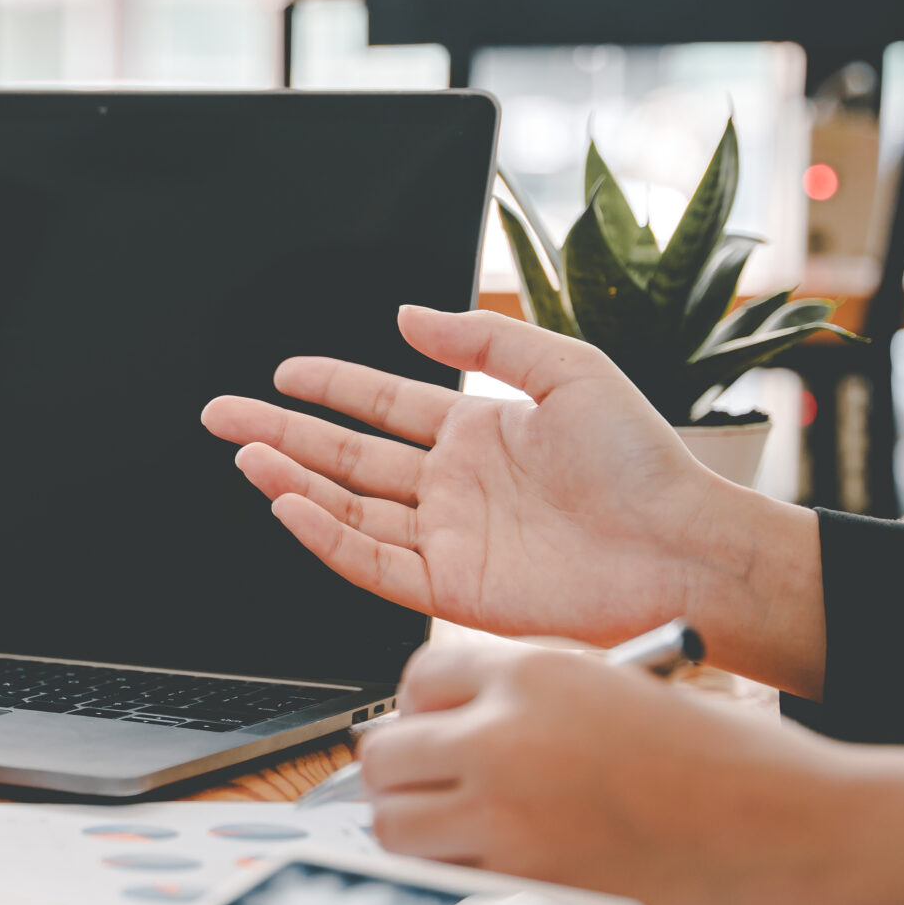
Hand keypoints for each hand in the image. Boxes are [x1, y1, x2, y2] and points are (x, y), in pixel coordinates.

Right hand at [201, 306, 828, 697]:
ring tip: (244, 454)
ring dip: (291, 481)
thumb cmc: (644, 464)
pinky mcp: (449, 588)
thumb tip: (408, 316)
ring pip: (347, 508)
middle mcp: (453, 488)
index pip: (382, 406)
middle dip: (281, 433)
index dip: (330, 387)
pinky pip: (370, 562)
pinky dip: (325, 536)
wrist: (681, 548)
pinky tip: (290, 505)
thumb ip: (485, 341)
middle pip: (346, 457)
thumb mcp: (568, 370)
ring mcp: (447, 538)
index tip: (284, 372)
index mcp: (479, 434)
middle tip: (222, 416)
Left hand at [358, 636, 903, 904]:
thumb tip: (459, 726)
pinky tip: (501, 880)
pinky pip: (442, 887)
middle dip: (405, 778)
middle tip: (437, 796)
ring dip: (419, 836)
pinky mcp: (524, 890)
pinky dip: (456, 887)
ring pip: (394, 827)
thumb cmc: (737, 770)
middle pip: (383, 756)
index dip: (424, 712)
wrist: (804, 837)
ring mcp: (506, 818)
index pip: (417, 678)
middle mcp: (504, 737)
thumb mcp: (624, 692)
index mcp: (534, 672)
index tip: (438, 735)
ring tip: (465, 842)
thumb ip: (536, 701)